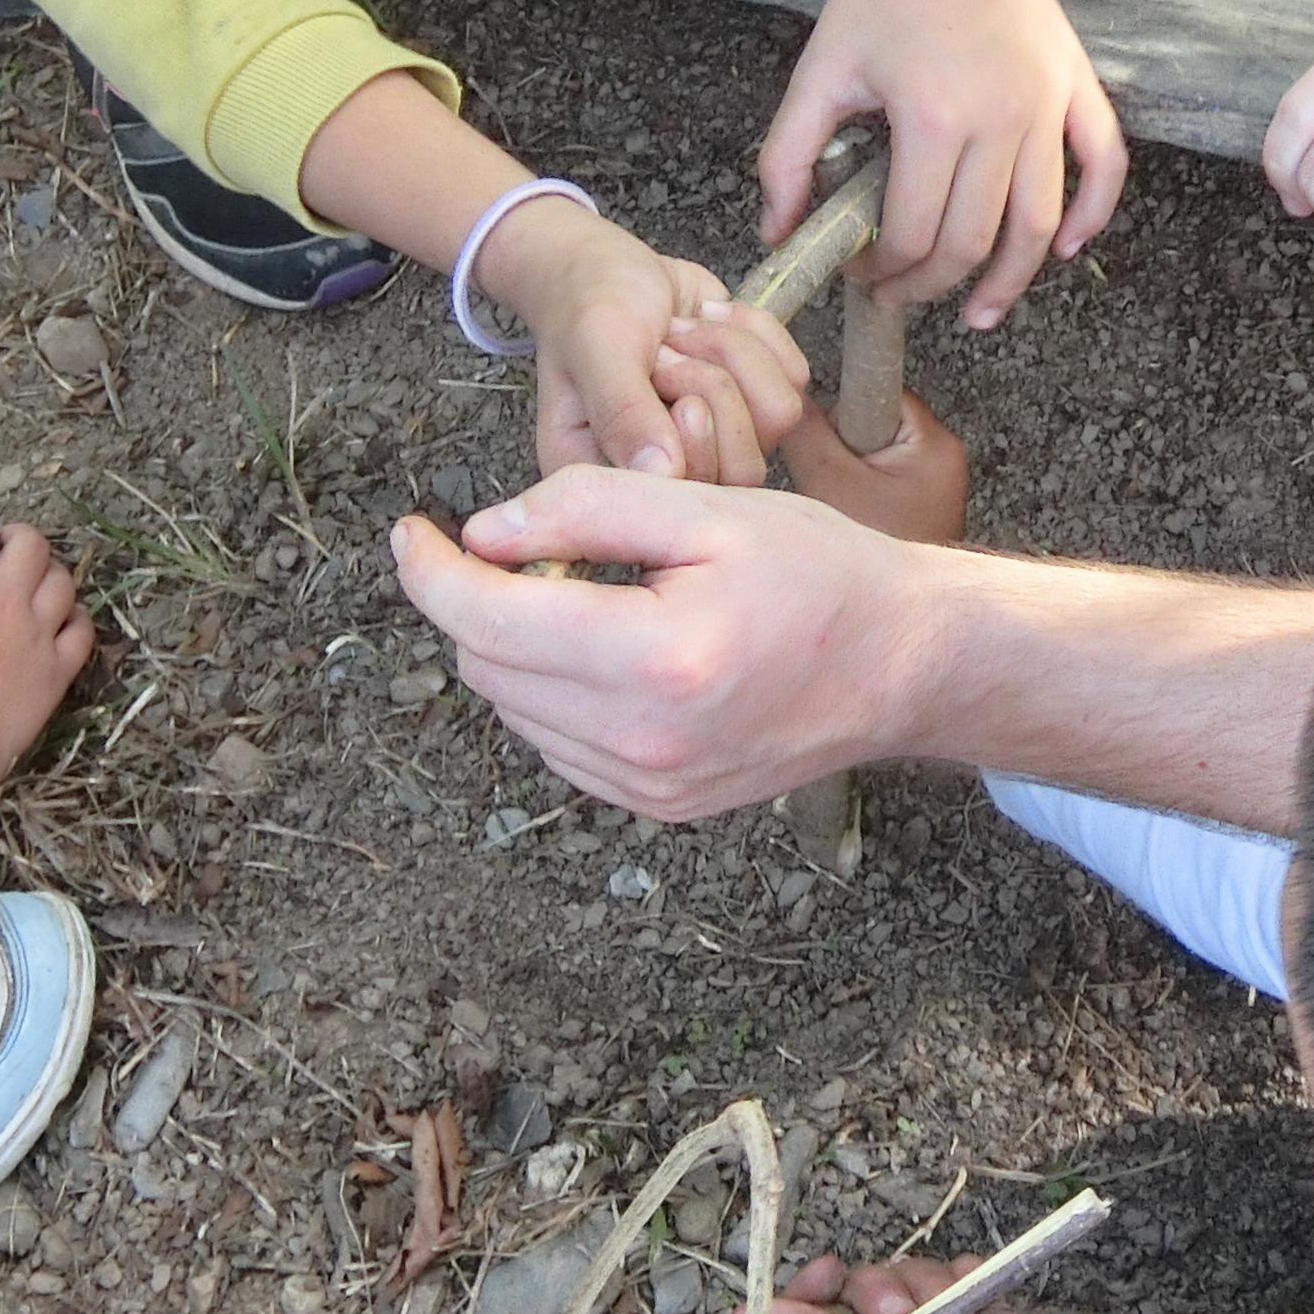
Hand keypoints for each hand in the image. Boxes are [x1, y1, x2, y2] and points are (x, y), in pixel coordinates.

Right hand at [0, 485, 92, 798]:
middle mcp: (4, 601)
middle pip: (31, 544)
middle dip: (19, 539)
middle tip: (4, 549)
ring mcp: (37, 635)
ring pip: (62, 582)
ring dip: (50, 575)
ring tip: (35, 582)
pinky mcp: (57, 672)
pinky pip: (82, 631)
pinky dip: (75, 620)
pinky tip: (63, 623)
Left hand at [385, 465, 932, 820]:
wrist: (902, 664)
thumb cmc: (818, 574)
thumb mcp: (708, 510)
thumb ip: (589, 507)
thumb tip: (483, 534)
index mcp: (655, 658)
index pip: (487, 621)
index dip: (430, 572)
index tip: (411, 533)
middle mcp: (643, 741)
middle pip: (489, 669)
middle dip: (478, 603)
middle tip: (526, 549)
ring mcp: (649, 787)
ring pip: (516, 712)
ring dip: (515, 650)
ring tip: (582, 597)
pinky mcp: (658, 807)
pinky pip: (559, 747)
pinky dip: (553, 694)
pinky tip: (604, 650)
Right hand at [476, 196, 804, 483]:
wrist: (610, 265)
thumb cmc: (586, 308)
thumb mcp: (596, 349)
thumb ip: (624, 413)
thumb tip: (664, 475)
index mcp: (616, 478)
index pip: (687, 496)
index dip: (693, 432)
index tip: (657, 370)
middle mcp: (672, 473)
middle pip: (745, 468)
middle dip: (712, 382)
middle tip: (666, 348)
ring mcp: (720, 441)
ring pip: (778, 415)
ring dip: (732, 350)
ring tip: (682, 329)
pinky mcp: (753, 400)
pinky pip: (794, 377)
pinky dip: (754, 329)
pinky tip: (706, 315)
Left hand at [759, 0, 1125, 329]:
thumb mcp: (820, 72)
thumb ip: (789, 157)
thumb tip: (778, 232)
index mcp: (933, 120)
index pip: (915, 235)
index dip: (885, 273)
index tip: (863, 273)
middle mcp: (1000, 120)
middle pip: (974, 242)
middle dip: (933, 285)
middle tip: (902, 292)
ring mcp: (1047, 105)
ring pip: (1041, 223)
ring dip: (1011, 280)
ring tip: (980, 311)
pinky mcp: (1077, 85)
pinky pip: (1103, 164)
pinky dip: (1092, 215)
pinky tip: (1066, 250)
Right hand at [777, 388, 969, 546]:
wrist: (898, 628)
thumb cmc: (879, 555)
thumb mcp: (829, 485)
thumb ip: (805, 433)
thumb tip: (786, 398)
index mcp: (934, 443)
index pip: (876, 387)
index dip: (839, 408)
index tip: (819, 429)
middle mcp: (941, 460)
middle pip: (867, 421)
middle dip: (838, 447)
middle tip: (831, 484)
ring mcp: (927, 487)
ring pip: (863, 455)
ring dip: (840, 475)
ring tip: (839, 509)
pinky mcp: (911, 508)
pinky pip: (869, 483)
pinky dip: (849, 496)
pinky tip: (846, 522)